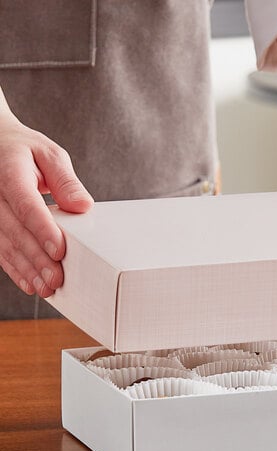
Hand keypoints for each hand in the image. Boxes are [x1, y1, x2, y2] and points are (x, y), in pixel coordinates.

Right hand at [0, 116, 92, 297]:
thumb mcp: (49, 154)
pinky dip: (16, 269)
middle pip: (15, 230)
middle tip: (57, 279)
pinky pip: (0, 249)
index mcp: (9, 172)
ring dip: (27, 269)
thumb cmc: (25, 151)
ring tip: (47, 288)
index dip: (42, 228)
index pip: (25, 204)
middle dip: (37, 258)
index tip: (59, 250)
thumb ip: (66, 181)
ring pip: (5, 244)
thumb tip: (83, 206)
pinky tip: (31, 283)